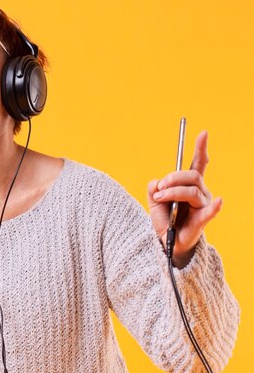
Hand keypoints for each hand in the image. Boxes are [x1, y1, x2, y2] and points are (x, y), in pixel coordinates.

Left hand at [147, 130, 222, 268]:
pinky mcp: (202, 219)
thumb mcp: (153, 198)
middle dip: (173, 178)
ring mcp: (203, 205)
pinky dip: (214, 206)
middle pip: (191, 176)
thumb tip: (158, 183)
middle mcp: (200, 191)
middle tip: (160, 186)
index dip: (201, 148)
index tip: (203, 133)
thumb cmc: (164, 217)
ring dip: (172, 192)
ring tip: (160, 198)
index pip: (198, 163)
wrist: (166, 239)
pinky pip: (209, 211)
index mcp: (189, 183)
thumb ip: (154, 186)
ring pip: (191, 191)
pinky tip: (219, 201)